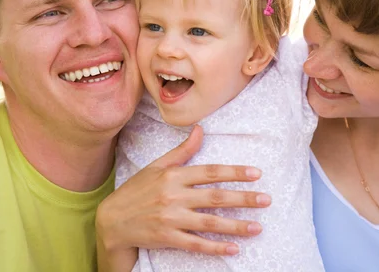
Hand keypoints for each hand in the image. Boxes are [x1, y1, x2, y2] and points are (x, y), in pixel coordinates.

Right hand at [96, 125, 270, 269]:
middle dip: (244, 198)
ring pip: (209, 222)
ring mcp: (171, 218)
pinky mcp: (167, 238)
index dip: (234, 172)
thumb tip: (200, 129)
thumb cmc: (136, 190)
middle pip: (215, 197)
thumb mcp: (156, 166)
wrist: (112, 220)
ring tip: (258, 227)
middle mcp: (173, 196)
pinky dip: (215, 247)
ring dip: (236, 226)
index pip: (210, 172)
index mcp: (173, 175)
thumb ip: (182, 151)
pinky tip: (234, 249)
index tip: (256, 173)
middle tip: (266, 200)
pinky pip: (196, 244)